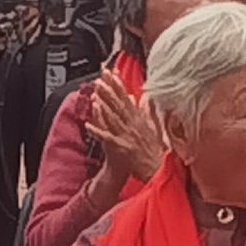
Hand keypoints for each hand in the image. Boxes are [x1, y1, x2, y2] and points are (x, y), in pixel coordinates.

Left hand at [80, 67, 166, 184]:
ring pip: (113, 117)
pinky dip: (97, 130)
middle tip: (101, 77)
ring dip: (104, 103)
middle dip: (110, 89)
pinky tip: (88, 124)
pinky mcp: (122, 148)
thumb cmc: (156, 152)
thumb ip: (148, 112)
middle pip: (119, 104)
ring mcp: (127, 136)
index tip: (112, 73)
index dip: (119, 85)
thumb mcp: (155, 128)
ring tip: (95, 92)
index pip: (127, 99)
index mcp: (140, 120)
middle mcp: (134, 125)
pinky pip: (107, 137)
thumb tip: (146, 98)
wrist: (158, 171)